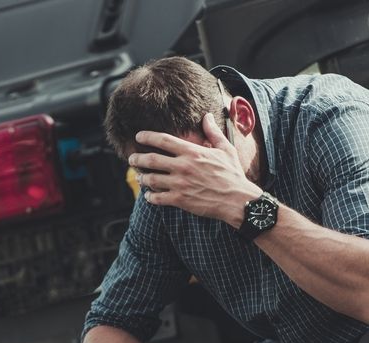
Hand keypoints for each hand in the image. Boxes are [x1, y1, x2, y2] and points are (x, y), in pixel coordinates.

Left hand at [129, 113, 261, 227]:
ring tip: (139, 177)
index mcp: (192, 152)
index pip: (164, 140)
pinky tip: (149, 196)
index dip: (147, 137)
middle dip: (137, 158)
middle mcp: (183, 166)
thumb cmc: (232, 174)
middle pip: (151, 159)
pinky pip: (157, 198)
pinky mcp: (180, 200)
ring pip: (151, 179)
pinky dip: (150, 197)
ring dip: (142, 178)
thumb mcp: (225, 149)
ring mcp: (180, 184)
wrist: (237, 200)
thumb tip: (207, 116)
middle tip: (131, 159)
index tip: (138, 136)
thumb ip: (213, 132)